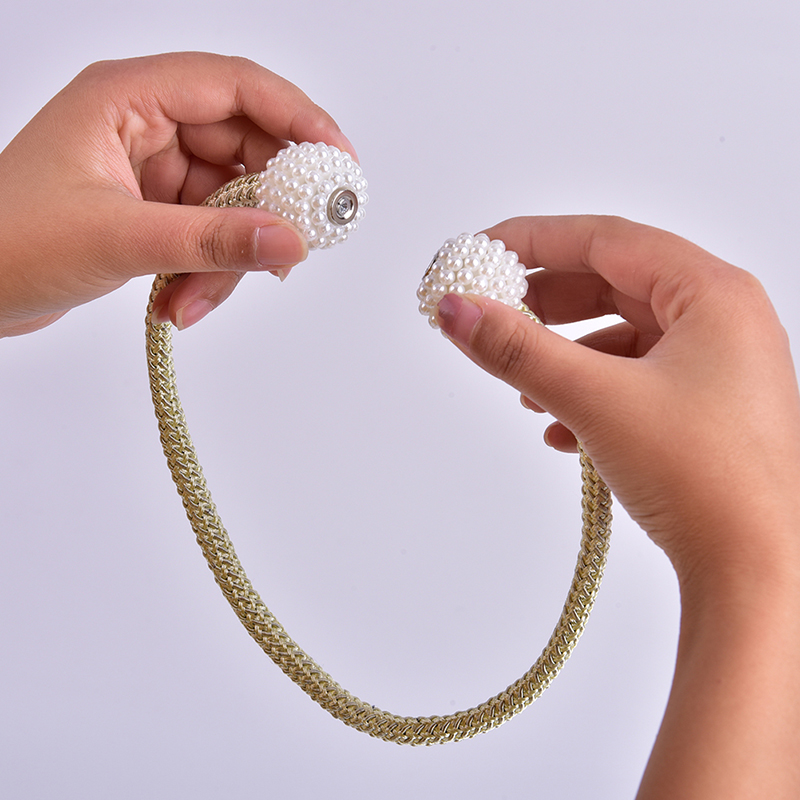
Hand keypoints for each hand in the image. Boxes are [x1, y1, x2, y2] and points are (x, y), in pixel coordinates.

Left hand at [0, 52, 356, 336]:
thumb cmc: (8, 243)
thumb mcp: (119, 239)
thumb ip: (212, 241)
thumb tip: (291, 242)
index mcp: (129, 97)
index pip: (236, 86)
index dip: (298, 119)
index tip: (340, 164)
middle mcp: (146, 125)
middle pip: (244, 151)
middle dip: (264, 210)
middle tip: (290, 252)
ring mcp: (152, 171)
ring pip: (231, 204)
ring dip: (226, 258)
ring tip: (194, 301)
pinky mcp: (153, 211)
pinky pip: (209, 234)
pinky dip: (207, 272)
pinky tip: (180, 303)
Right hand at [435, 215, 799, 574]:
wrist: (758, 573)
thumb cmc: (705, 479)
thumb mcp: (595, 399)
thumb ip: (517, 349)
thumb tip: (456, 309)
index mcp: (712, 294)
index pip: (605, 239)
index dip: (534, 240)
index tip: (480, 252)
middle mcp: (722, 320)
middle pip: (612, 283)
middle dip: (545, 303)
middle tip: (491, 311)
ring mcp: (717, 366)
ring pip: (620, 335)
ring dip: (563, 354)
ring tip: (520, 382)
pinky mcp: (706, 408)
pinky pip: (634, 378)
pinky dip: (589, 391)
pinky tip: (558, 429)